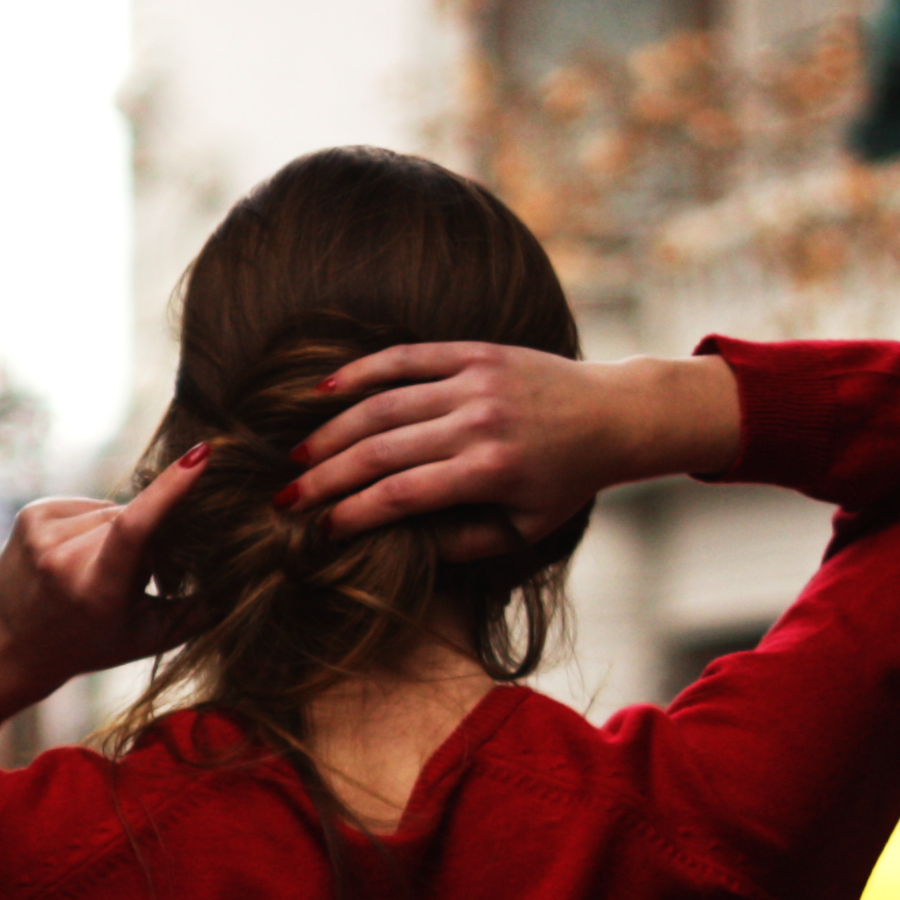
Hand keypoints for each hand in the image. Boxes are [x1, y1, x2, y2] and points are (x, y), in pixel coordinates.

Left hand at [0, 446, 211, 736]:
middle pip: (132, 520)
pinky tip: (79, 554)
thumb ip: (197, 612)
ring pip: (110, 510)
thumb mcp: (147, 638)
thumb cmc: (90, 644)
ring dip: (119, 531)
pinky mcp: (31, 514)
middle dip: (148, 539)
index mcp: (96, 590)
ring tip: (99, 570)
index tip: (200, 457)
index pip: (136, 528)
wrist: (11, 645)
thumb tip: (249, 579)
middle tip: (135, 579)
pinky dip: (94, 524)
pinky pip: (86, 505)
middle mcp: (63, 559)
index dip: (170, 490)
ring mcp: (41, 534)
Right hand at [282, 349, 741, 558]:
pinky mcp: (475, 353)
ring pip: (386, 404)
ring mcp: (475, 382)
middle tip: (286, 499)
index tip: (321, 530)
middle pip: (382, 451)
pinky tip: (324, 390)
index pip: (403, 495)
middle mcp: (479, 424)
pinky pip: (407, 358)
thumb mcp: (524, 529)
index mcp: (491, 472)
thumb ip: (465, 541)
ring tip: (299, 457)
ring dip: (334, 430)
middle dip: (327, 478)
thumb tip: (403, 546)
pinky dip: (363, 371)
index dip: (354, 513)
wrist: (612, 415)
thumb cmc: (564, 481)